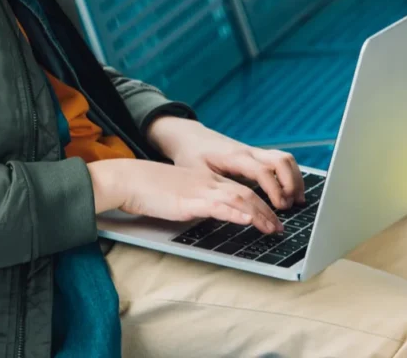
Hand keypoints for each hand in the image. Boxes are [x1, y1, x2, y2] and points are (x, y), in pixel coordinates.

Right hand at [88, 159, 282, 232]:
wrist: (127, 180)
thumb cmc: (147, 189)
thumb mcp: (178, 195)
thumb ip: (195, 203)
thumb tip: (208, 215)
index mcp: (205, 180)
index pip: (240, 189)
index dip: (259, 203)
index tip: (270, 217)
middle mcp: (207, 182)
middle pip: (246, 192)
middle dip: (267, 211)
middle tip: (279, 227)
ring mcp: (199, 190)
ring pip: (238, 198)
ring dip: (259, 214)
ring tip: (272, 227)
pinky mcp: (188, 201)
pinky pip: (218, 205)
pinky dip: (236, 212)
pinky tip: (247, 219)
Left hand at [145, 117, 305, 209]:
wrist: (189, 137)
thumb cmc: (191, 156)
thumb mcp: (197, 174)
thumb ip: (215, 189)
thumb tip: (232, 208)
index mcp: (234, 157)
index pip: (262, 171)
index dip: (274, 189)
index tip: (280, 206)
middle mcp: (248, 151)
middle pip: (281, 161)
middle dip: (291, 183)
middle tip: (288, 206)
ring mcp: (254, 151)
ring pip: (285, 159)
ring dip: (295, 179)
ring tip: (296, 201)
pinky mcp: (256, 155)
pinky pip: (281, 161)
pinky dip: (291, 175)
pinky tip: (291, 192)